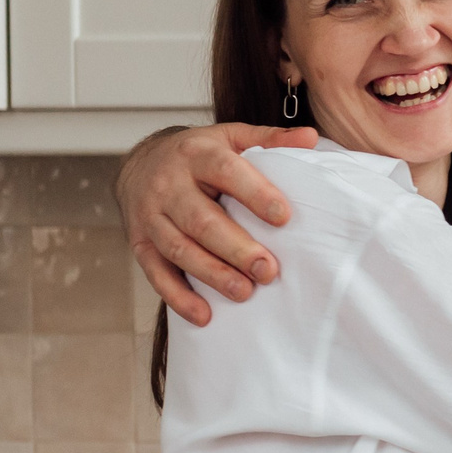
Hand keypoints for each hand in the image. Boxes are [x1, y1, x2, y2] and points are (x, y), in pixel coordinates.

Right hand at [119, 123, 318, 324]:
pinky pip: (156, 274)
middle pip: (201, 220)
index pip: (225, 172)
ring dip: (212, 274)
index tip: (284, 216)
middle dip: (236, 248)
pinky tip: (204, 315)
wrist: (140, 162)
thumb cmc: (199, 155)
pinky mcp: (140, 244)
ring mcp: (150, 217)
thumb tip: (311, 138)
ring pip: (179, 249)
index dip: (254, 194)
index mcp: (196, 155)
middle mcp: (168, 186)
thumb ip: (270, 139)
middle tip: (269, 271)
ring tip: (244, 292)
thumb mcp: (231, 137)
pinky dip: (178, 297)